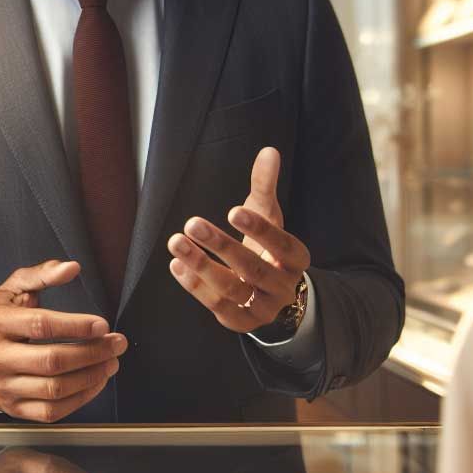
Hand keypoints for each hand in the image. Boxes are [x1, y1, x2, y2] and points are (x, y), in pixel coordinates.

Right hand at [0, 260, 127, 422]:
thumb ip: (42, 275)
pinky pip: (52, 411)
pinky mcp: (13, 408)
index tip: (102, 325)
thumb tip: (71, 268)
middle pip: (52, 361)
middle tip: (116, 344)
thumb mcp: (13, 289)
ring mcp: (4, 387)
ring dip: (92, 376)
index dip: (76, 326)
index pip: (41, 326)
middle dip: (93, 353)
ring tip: (110, 362)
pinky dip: (80, 398)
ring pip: (55, 389)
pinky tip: (95, 382)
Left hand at [166, 146, 310, 333]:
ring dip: (201, 266)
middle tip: (191, 223)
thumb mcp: (269, 215)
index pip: (282, 245)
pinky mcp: (241, 322)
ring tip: (176, 241)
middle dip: (221, 246)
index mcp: (296, 259)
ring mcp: (263, 308)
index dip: (259, 230)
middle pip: (253, 269)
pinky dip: (195, 287)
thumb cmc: (267, 246)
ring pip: (232, 290)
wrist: (272, 293)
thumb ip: (265, 186)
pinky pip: (218, 307)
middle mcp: (283, 286)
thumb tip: (268, 151)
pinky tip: (177, 265)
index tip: (232, 211)